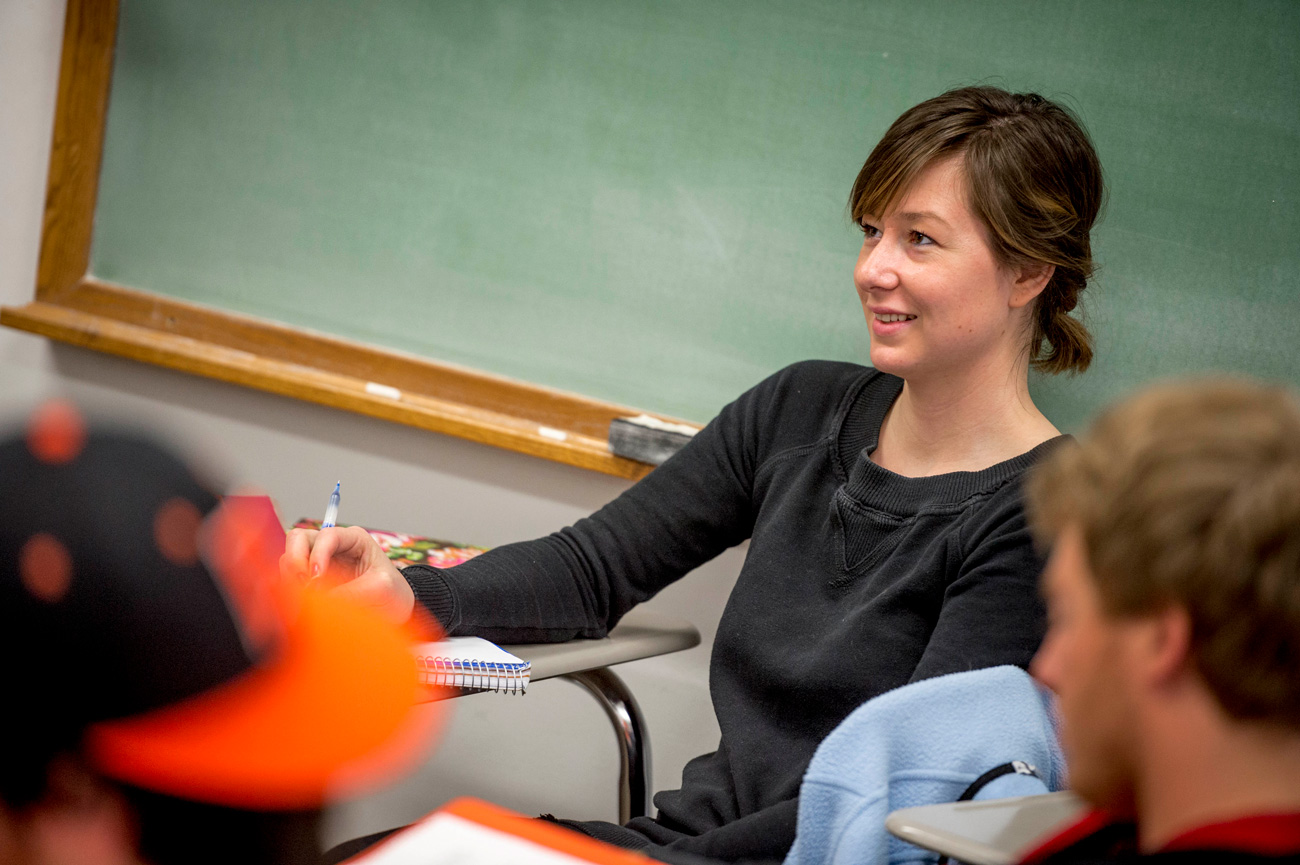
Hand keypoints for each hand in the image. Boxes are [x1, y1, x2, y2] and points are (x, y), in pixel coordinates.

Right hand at [281, 525, 415, 623]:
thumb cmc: (393, 592)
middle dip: (295, 560)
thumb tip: (319, 601)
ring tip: (302, 598)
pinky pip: (289, 580)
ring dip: (290, 577)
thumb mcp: (380, 589)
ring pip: (289, 559)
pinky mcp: (310, 581)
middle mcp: (332, 546)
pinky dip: (288, 590)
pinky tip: (299, 604)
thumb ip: (351, 592)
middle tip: (302, 586)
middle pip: (298, 538)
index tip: (317, 579)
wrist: (394, 608)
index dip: (318, 555)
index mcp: (354, 539)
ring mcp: (317, 562)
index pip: (327, 535)